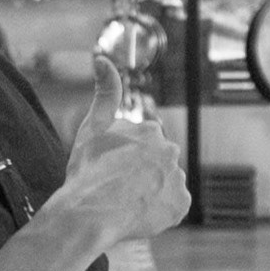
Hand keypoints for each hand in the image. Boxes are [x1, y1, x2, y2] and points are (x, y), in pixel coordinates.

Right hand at [53, 55, 189, 244]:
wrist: (91, 212)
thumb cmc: (88, 170)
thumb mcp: (92, 127)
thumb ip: (104, 92)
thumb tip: (102, 58)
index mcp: (150, 131)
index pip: (140, 144)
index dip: (121, 157)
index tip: (108, 168)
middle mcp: (170, 150)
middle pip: (155, 163)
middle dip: (139, 172)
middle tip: (115, 186)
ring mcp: (178, 178)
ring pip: (163, 184)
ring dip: (149, 191)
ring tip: (124, 202)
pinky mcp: (181, 204)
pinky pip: (171, 207)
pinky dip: (158, 210)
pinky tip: (137, 213)